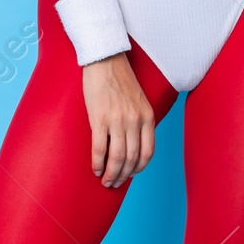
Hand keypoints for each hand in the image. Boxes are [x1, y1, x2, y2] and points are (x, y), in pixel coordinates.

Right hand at [81, 51, 154, 188]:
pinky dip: (98, 163)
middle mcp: (135, 121)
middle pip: (132, 159)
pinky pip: (99, 148)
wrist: (104, 60)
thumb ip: (140, 120)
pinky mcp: (99, 118)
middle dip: (123, 176)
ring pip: (117, 158)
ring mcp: (117, 120)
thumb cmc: (120, 79)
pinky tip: (96, 168)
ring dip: (111, 174)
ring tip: (105, 180)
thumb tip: (132, 144)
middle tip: (115, 183)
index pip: (148, 152)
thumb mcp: (139, 100)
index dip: (139, 168)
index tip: (131, 174)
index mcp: (147, 117)